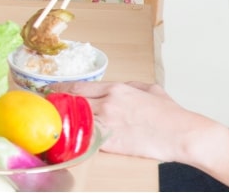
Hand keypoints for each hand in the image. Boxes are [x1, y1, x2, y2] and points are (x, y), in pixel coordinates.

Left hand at [59, 80, 213, 162]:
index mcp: (116, 89)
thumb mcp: (149, 89)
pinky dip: (73, 138)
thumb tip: (117, 88)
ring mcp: (108, 123)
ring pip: (74, 119)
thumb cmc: (171, 114)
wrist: (183, 135)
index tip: (51, 91)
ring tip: (51, 122)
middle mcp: (108, 103)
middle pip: (71, 102)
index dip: (61, 89)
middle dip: (56, 103)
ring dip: (61, 120)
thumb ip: (129, 86)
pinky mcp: (110, 142)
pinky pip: (84, 139)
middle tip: (45, 106)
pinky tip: (64, 139)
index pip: (78, 87)